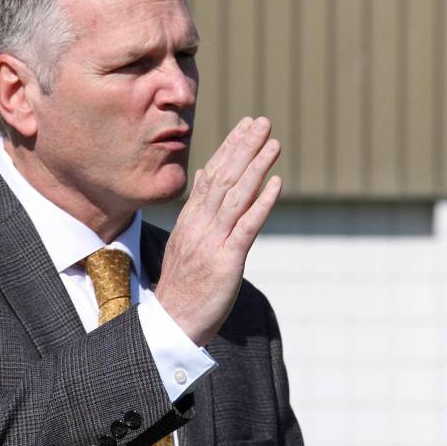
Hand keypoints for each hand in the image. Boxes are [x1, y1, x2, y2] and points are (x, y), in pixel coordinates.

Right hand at [154, 116, 281, 345]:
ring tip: (274, 143)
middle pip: (224, 178)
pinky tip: (276, 183)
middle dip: (244, 148)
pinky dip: (262, 203)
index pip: (211, 175)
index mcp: (190, 221)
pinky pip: (246, 228)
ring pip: (236, 197)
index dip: (229, 149)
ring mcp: (212, 242)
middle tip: (263, 122)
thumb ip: (198, 214)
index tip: (245, 126)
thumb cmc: (183, 288)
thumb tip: (204, 183)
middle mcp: (199, 226)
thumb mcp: (186, 244)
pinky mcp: (226, 262)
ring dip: (256, 167)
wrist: (170, 324)